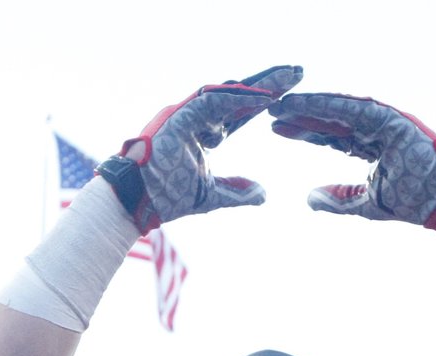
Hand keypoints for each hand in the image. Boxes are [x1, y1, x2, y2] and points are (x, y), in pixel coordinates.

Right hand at [98, 65, 301, 232]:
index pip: (239, 113)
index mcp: (203, 133)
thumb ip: (236, 191)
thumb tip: (262, 193)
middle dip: (268, 84)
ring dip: (257, 85)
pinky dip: (235, 98)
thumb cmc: (166, 198)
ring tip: (286, 77)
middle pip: (238, 97)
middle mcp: (195, 118)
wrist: (137, 203)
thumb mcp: (212, 196)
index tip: (291, 93)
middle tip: (298, 72)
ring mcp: (185, 114)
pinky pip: (210, 102)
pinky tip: (261, 97)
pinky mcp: (177, 117)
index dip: (265, 103)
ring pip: (226, 92)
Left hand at [268, 92, 435, 230]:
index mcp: (372, 144)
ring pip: (342, 110)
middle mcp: (378, 129)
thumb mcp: (368, 204)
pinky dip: (334, 106)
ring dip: (312, 105)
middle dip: (302, 114)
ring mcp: (387, 122)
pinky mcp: (395, 119)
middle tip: (270, 110)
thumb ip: (339, 200)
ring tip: (283, 104)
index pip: (332, 135)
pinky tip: (309, 104)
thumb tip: (308, 199)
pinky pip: (359, 110)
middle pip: (332, 119)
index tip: (276, 128)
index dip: (304, 131)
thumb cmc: (416, 203)